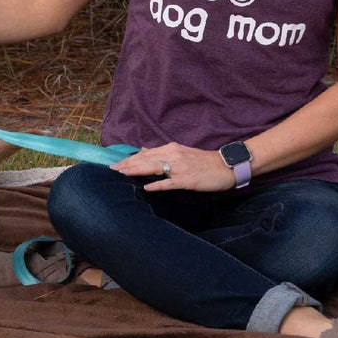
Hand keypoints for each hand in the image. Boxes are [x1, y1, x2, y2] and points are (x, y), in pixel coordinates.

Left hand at [112, 143, 235, 192]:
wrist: (225, 166)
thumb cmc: (204, 162)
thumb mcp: (182, 153)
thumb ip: (163, 153)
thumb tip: (144, 152)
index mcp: (171, 149)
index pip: (145, 153)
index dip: (130, 159)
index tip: (116, 164)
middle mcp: (173, 155)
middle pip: (146, 159)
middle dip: (127, 164)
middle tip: (111, 169)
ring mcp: (180, 168)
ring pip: (153, 168)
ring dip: (136, 170)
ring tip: (121, 174)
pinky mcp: (187, 180)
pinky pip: (169, 183)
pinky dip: (157, 185)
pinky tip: (146, 188)